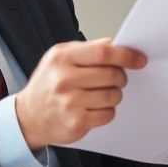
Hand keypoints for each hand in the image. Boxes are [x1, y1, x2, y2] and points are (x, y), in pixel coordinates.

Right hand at [15, 38, 146, 149]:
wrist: (28, 115)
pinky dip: (107, 110)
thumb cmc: (47, 84)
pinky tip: (95, 107)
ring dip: (115, 94)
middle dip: (121, 76)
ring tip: (102, 93)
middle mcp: (64, 79)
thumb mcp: (60, 57)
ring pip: (113, 95)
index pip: (103, 52)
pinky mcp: (77, 122)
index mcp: (62, 58)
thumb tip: (117, 44)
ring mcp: (70, 102)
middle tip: (117, 78)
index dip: (126, 55)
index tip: (139, 59)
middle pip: (111, 74)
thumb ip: (88, 49)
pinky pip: (108, 114)